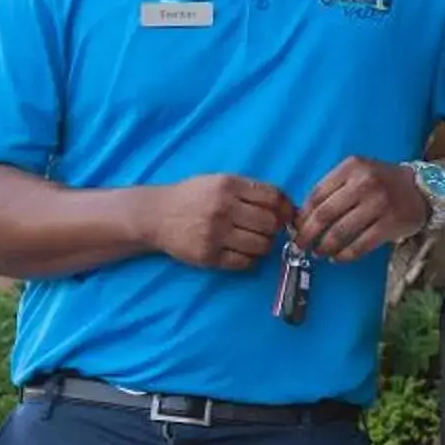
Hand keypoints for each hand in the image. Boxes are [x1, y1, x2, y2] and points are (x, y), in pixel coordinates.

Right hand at [150, 174, 296, 270]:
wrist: (157, 215)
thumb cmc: (193, 197)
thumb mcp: (219, 182)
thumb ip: (249, 191)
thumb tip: (287, 206)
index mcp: (229, 186)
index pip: (273, 197)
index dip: (287, 208)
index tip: (287, 214)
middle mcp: (223, 208)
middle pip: (271, 223)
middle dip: (275, 228)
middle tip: (268, 230)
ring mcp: (216, 234)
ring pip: (261, 245)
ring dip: (264, 246)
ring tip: (254, 241)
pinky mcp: (209, 256)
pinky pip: (245, 263)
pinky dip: (251, 260)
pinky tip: (243, 252)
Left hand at [295, 157, 429, 261]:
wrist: (419, 188)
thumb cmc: (380, 183)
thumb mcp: (357, 173)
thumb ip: (333, 189)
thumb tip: (302, 218)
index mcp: (351, 167)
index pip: (317, 194)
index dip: (302, 215)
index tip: (295, 228)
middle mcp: (365, 183)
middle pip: (325, 214)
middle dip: (307, 235)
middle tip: (300, 246)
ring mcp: (379, 203)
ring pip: (341, 233)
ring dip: (325, 247)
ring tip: (319, 253)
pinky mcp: (390, 224)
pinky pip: (360, 245)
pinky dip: (344, 255)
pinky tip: (338, 257)